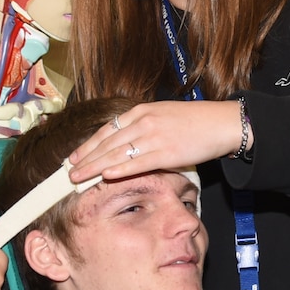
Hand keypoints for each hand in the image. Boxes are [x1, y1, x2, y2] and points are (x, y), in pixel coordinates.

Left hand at [68, 100, 241, 181]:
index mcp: (141, 112)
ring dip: (95, 166)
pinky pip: (138, 162)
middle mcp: (144, 122)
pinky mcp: (167, 152)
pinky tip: (105, 175)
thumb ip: (142, 128)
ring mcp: (154, 136)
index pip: (107, 130)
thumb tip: (125, 144)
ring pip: (117, 153)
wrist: (222, 123)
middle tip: (68, 172)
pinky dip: (119, 168)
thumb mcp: (163, 116)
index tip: (74, 157)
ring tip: (78, 178)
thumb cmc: (195, 122)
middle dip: (85, 158)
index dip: (88, 145)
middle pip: (107, 143)